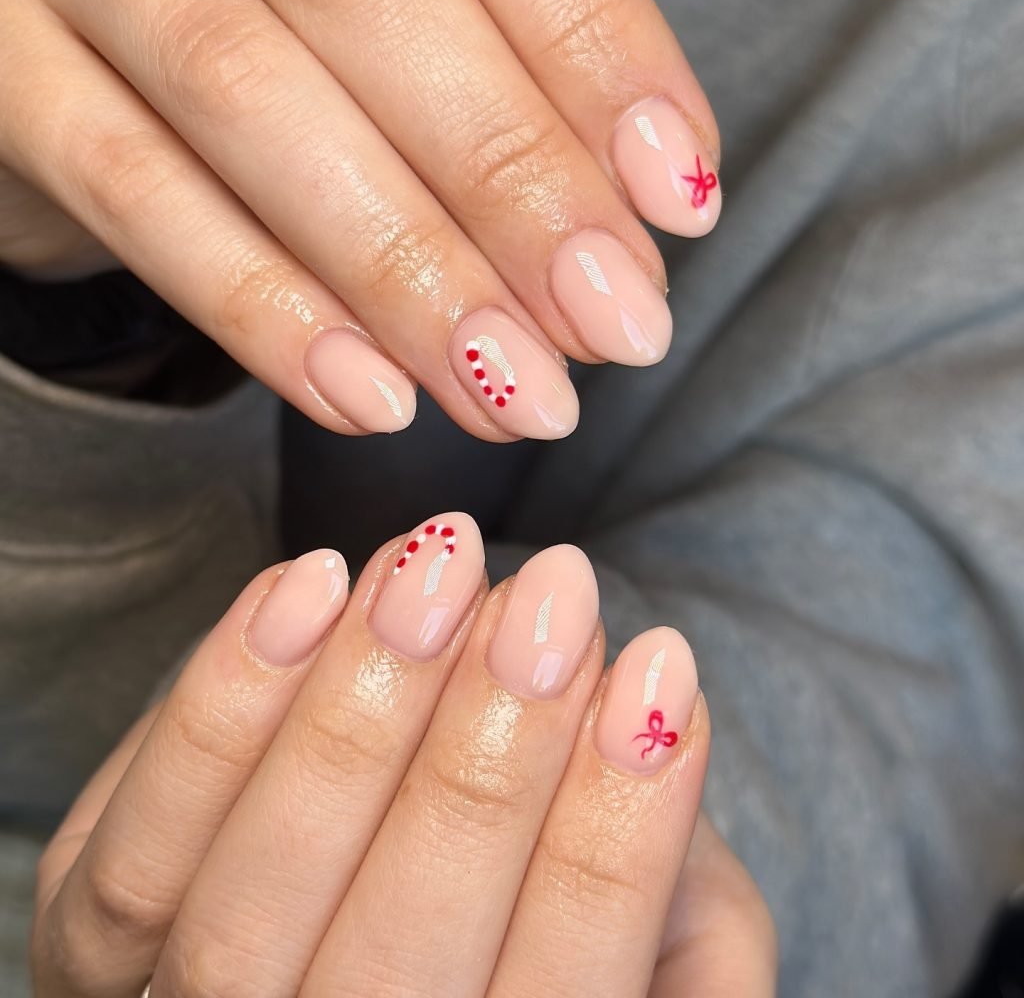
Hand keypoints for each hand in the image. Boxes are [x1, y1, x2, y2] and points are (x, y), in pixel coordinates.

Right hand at [0, 0, 720, 440]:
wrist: (63, 13)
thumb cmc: (275, 18)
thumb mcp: (395, 18)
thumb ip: (506, 77)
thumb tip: (646, 208)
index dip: (600, 63)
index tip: (680, 199)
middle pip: (376, 5)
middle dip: (515, 189)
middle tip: (614, 331)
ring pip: (250, 100)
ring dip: (406, 272)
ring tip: (518, 394)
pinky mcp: (1, 70)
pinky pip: (131, 193)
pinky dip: (261, 310)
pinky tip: (370, 401)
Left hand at [31, 519, 771, 995]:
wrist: (394, 904)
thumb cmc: (540, 906)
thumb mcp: (659, 915)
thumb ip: (665, 862)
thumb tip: (647, 706)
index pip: (565, 982)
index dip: (618, 825)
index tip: (662, 666)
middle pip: (401, 952)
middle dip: (487, 755)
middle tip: (553, 590)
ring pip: (251, 906)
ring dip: (351, 718)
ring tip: (433, 568)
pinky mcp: (99, 955)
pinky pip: (134, 857)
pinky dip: (219, 714)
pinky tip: (308, 585)